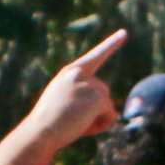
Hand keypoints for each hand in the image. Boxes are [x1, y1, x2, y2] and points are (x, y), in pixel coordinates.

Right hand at [25, 30, 130, 153]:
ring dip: (98, 117)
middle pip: (104, 91)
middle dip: (96, 108)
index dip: (111, 44)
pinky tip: (84, 127)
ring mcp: (88, 84)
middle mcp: (79, 74)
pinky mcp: (97, 98)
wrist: (39, 132)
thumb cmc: (49, 123)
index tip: (124, 33)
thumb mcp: (63, 101)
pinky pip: (111, 114)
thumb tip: (112, 110)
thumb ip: (83, 96)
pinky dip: (103, 124)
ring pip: (108, 103)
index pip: (95, 56)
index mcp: (69, 72)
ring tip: (76, 123)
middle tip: (73, 119)